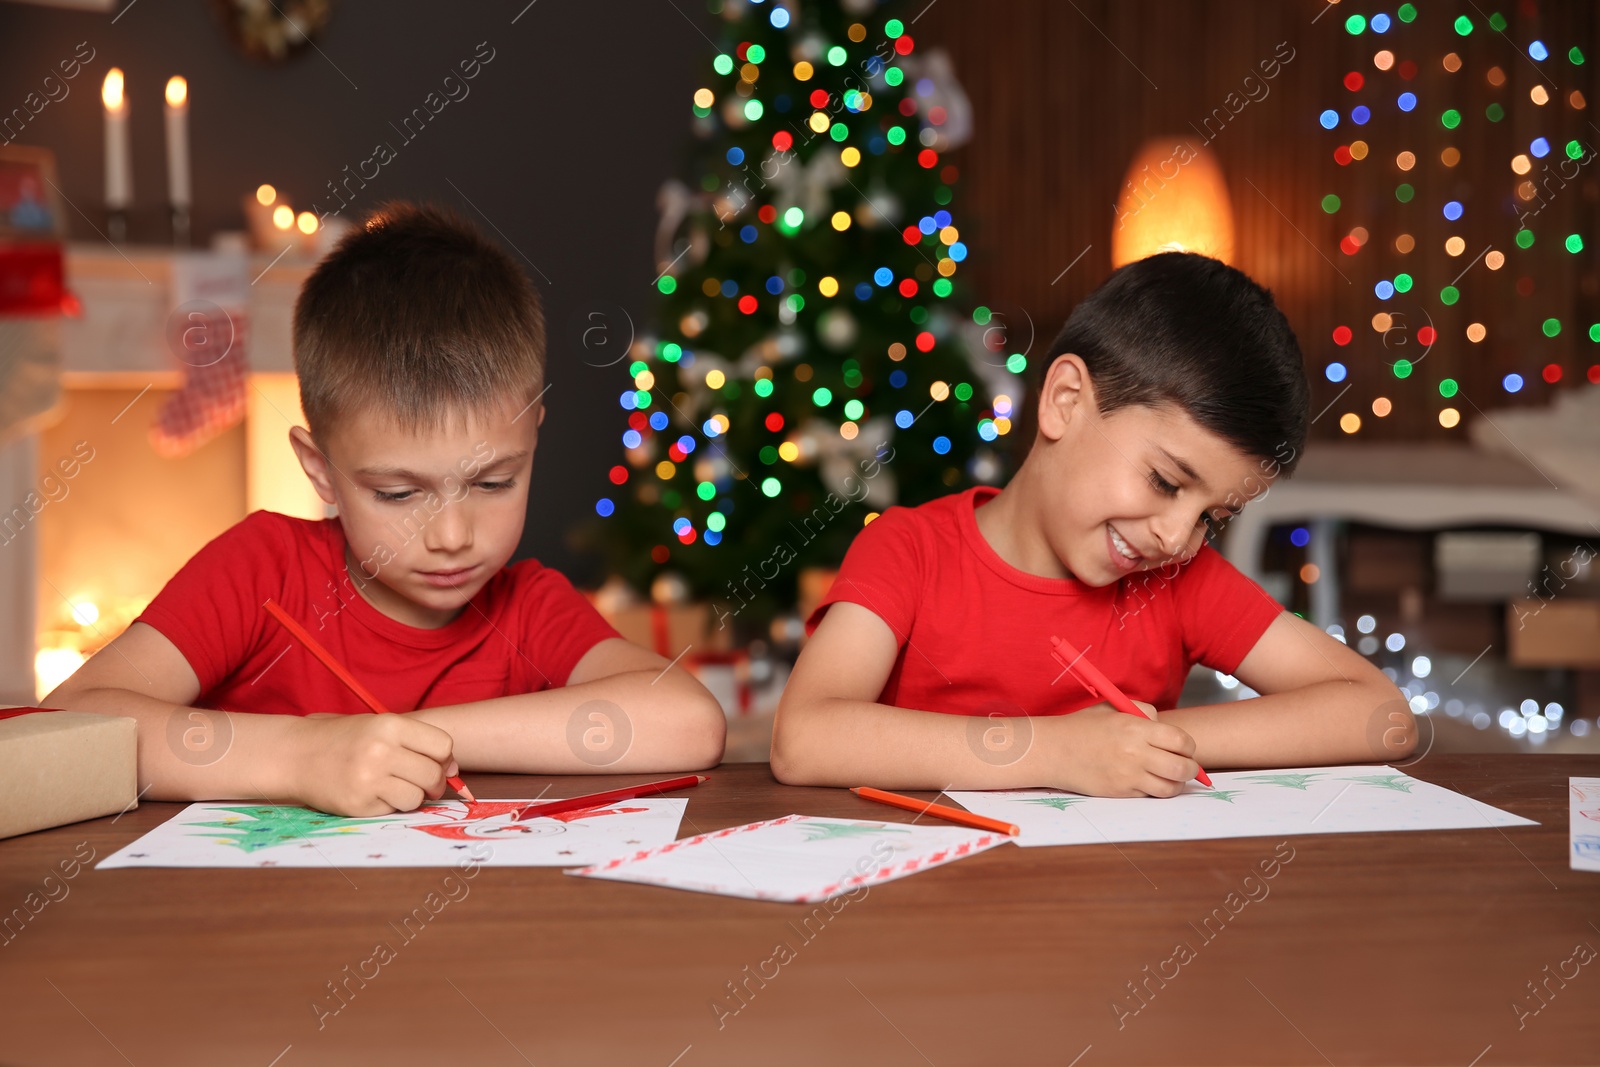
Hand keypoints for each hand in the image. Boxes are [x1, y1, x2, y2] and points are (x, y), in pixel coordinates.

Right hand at [280, 713, 458, 815]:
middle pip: (434, 775)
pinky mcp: (359, 804)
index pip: (443, 746)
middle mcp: (381, 751)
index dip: (443, 758)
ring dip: (412, 797)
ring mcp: (369, 779)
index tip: (434, 762)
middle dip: (434, 783)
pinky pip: (393, 810)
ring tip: (394, 788)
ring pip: (417, 798)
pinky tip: (373, 794)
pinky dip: (389, 806)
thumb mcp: (379, 728)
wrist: (295, 755)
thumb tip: (454, 769)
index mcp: (390, 725)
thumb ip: (417, 743)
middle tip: (421, 783)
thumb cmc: (344, 740)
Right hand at [1049, 703, 1198, 797]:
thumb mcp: (1115, 708)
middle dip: (1191, 768)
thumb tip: (1166, 729)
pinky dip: (1154, 790)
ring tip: (1171, 777)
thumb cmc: (1084, 727)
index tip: (1185, 748)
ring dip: (1176, 783)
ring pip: (1170, 787)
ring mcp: (1128, 776)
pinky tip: (1147, 781)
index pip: (1181, 741)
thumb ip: (1145, 714)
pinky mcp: (1120, 792)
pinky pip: (1150, 795)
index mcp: (1136, 728)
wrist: (1053, 750)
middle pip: (1183, 768)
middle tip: (1187, 766)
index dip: (1189, 746)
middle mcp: (1135, 753)